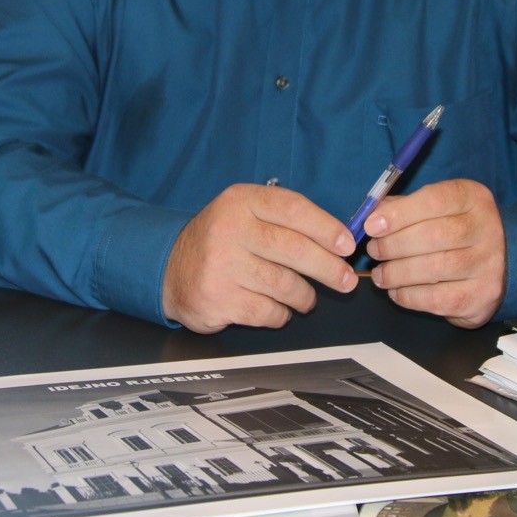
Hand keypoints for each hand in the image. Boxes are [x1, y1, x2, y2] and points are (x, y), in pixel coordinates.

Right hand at [163, 183, 358, 332]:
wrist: (169, 269)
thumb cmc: (221, 241)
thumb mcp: (245, 214)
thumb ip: (285, 220)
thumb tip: (339, 240)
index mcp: (240, 202)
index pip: (292, 209)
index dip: (326, 227)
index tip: (347, 245)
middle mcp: (229, 230)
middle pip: (294, 249)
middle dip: (328, 268)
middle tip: (346, 280)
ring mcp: (221, 266)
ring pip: (285, 285)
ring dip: (304, 296)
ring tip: (306, 297)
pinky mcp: (218, 299)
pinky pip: (269, 312)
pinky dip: (282, 314)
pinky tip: (278, 308)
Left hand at [363, 179, 505, 327]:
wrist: (497, 264)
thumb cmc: (453, 231)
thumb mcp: (435, 209)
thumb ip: (403, 208)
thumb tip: (372, 219)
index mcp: (473, 198)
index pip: (435, 200)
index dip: (399, 214)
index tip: (371, 226)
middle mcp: (487, 228)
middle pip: (433, 236)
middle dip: (394, 245)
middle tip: (374, 251)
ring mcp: (489, 264)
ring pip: (434, 268)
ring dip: (397, 273)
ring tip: (380, 275)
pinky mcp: (482, 296)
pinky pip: (437, 298)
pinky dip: (409, 296)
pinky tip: (396, 291)